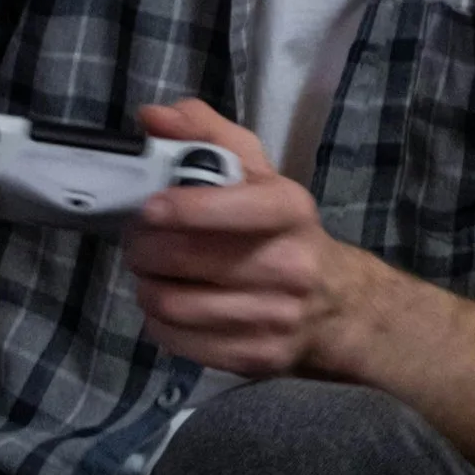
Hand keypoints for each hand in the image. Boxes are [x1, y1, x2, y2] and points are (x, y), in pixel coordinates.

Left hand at [123, 99, 367, 378]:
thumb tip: (151, 117)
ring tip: (150, 273)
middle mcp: (290, 265)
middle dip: (145, 248)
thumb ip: (205, 133)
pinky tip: (166, 306)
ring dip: (146, 286)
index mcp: (289, 210)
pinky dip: (158, 322)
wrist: (335, 304)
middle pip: (186, 259)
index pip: (235, 208)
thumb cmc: (280, 229)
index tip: (150, 208)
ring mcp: (275, 317)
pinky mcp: (257, 357)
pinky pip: (179, 342)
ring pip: (174, 304)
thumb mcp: (257, 172)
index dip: (185, 208)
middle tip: (138, 241)